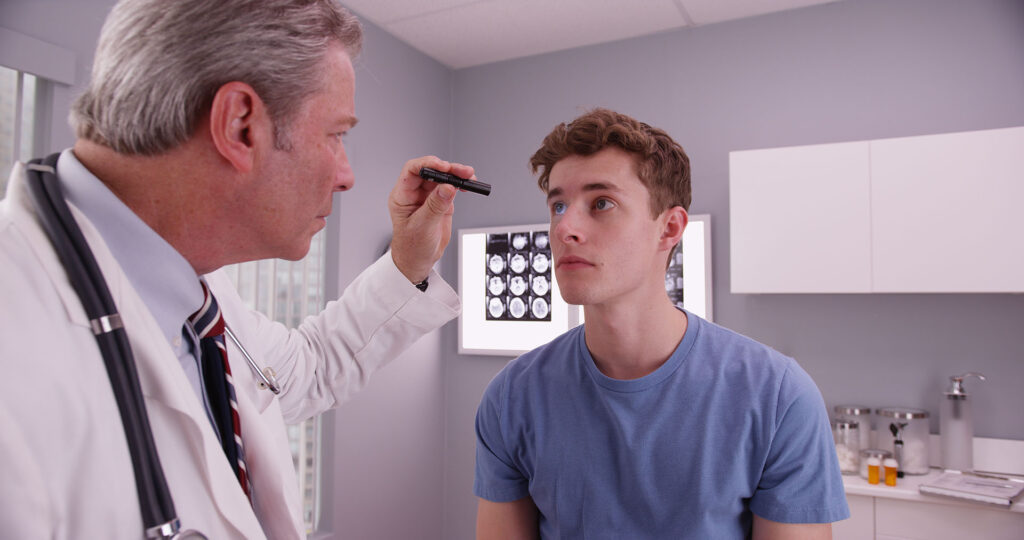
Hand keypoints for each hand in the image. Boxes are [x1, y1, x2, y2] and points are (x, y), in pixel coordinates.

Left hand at [388, 156, 474, 282]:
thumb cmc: (411, 246)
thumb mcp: (422, 227)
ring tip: (469, 177)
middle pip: (431, 171)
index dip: (427, 164)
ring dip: (456, 175)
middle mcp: (415, 193)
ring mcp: (429, 197)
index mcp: (402, 196)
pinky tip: (468, 185)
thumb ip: (435, 206)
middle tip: (461, 172)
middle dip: (447, 169)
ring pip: (443, 177)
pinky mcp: (441, 202)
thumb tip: (447, 188)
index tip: (443, 167)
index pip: (412, 171)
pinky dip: (461, 184)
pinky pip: (451, 187)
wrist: (418, 260)